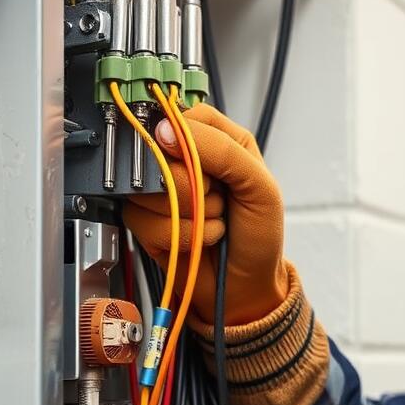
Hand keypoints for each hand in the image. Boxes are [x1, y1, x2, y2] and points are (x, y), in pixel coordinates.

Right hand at [123, 105, 288, 324]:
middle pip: (159, 153)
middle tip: (217, 200)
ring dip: (191, 214)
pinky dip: (179, 234)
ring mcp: (162, 191)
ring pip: (148, 188)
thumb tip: (169, 130)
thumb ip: (222, 150)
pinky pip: (144, 219)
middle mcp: (185, 162)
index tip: (211, 169)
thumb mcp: (259, 185)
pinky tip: (197, 239)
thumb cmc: (259, 235)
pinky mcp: (146, 221)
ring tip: (210, 222)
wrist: (246, 285)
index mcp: (216, 140)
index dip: (190, 143)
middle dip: (194, 186)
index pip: (181, 119)